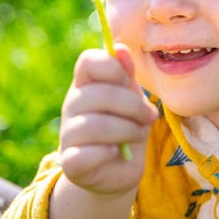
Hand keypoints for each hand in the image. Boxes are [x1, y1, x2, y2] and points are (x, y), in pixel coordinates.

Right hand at [59, 44, 157, 194]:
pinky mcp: (71, 163)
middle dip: (133, 106)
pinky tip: (116, 152)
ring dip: (127, 130)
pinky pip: (88, 154)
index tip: (129, 81)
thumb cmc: (126, 126)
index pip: (88, 61)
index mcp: (86, 83)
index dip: (112, 67)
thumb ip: (127, 75)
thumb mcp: (132, 98)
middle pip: (99, 94)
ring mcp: (68, 134)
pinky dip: (109, 153)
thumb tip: (121, 48)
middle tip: (149, 116)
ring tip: (138, 134)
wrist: (117, 170)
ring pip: (96, 125)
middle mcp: (72, 105)